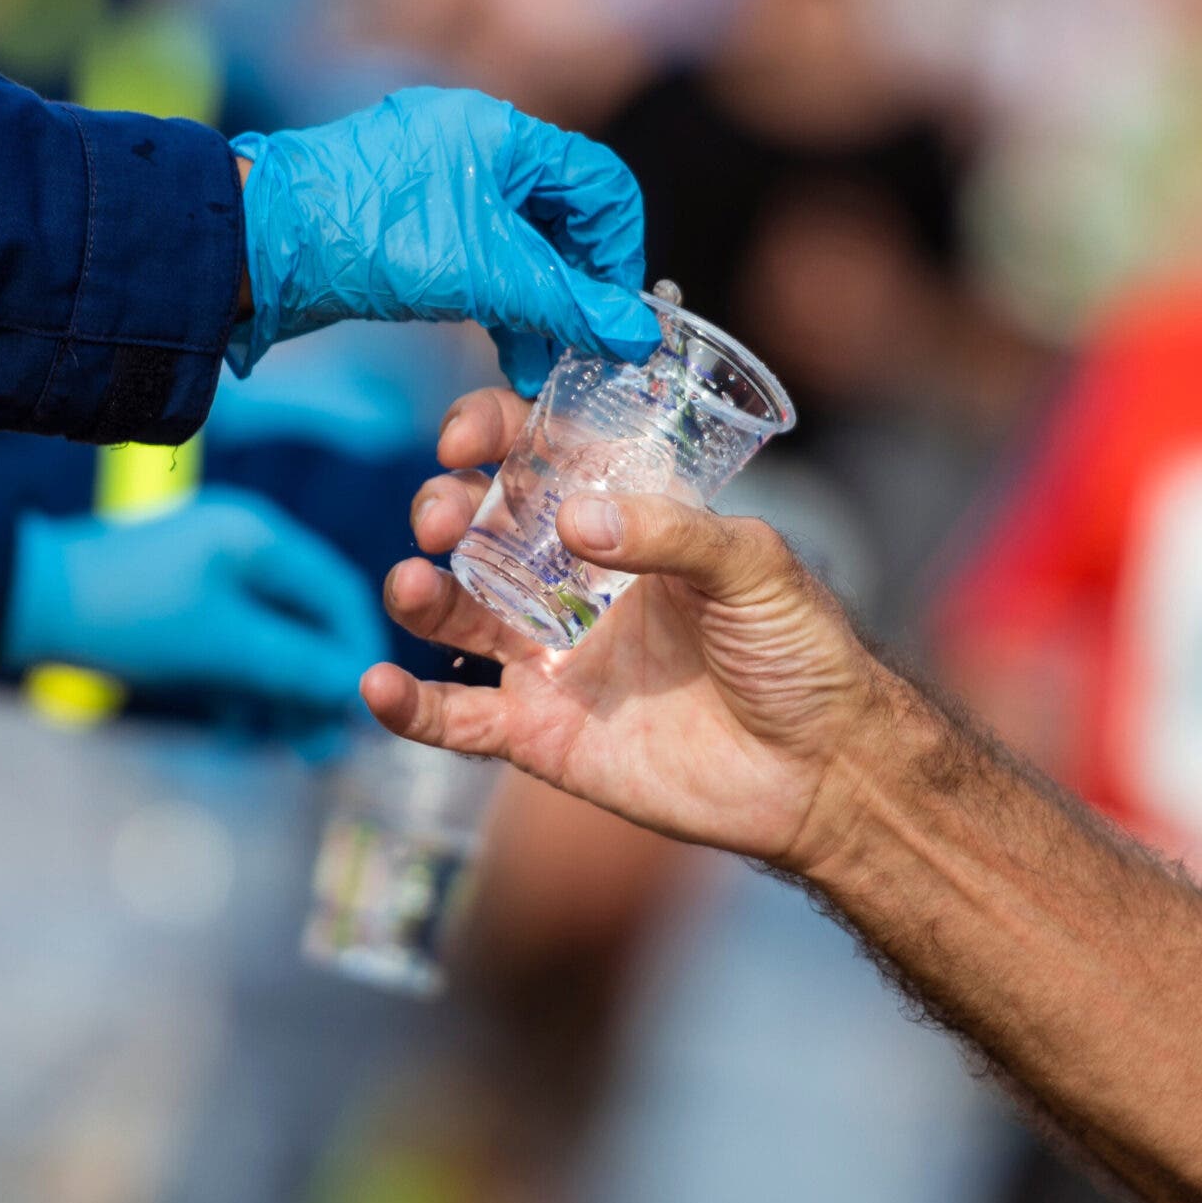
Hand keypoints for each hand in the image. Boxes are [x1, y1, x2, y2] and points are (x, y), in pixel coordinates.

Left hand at [4, 489, 387, 719]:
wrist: (19, 605)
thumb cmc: (126, 615)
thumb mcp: (222, 646)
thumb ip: (296, 666)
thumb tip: (361, 690)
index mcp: (258, 537)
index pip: (337, 592)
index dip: (358, 654)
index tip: (367, 713)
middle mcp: (239, 549)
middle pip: (302, 622)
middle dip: (313, 687)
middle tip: (319, 751)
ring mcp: (205, 578)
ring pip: (264, 643)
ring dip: (275, 697)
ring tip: (278, 751)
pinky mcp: (175, 610)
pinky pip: (226, 650)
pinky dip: (236, 690)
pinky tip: (234, 734)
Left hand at [231, 88, 656, 394]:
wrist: (257, 245)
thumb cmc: (369, 235)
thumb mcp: (486, 273)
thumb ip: (567, 305)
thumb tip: (638, 338)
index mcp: (502, 134)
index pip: (600, 184)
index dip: (619, 252)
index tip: (618, 316)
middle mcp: (477, 150)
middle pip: (564, 218)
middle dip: (579, 289)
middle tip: (586, 351)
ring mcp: (441, 188)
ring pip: (522, 247)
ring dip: (541, 308)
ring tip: (545, 371)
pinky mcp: (413, 228)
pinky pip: (482, 262)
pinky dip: (502, 305)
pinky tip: (509, 355)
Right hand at [360, 390, 891, 868]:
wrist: (823, 770)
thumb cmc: (803, 651)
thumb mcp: (756, 566)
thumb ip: (672, 533)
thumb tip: (576, 518)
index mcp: (624, 518)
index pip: (540, 454)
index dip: (493, 433)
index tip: (465, 437)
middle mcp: (573, 579)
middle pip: (478, 527)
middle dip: (444, 508)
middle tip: (443, 514)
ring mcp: (548, 655)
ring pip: (454, 613)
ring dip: (418, 593)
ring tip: (411, 584)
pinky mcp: (537, 732)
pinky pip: (455, 717)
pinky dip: (408, 707)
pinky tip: (378, 689)